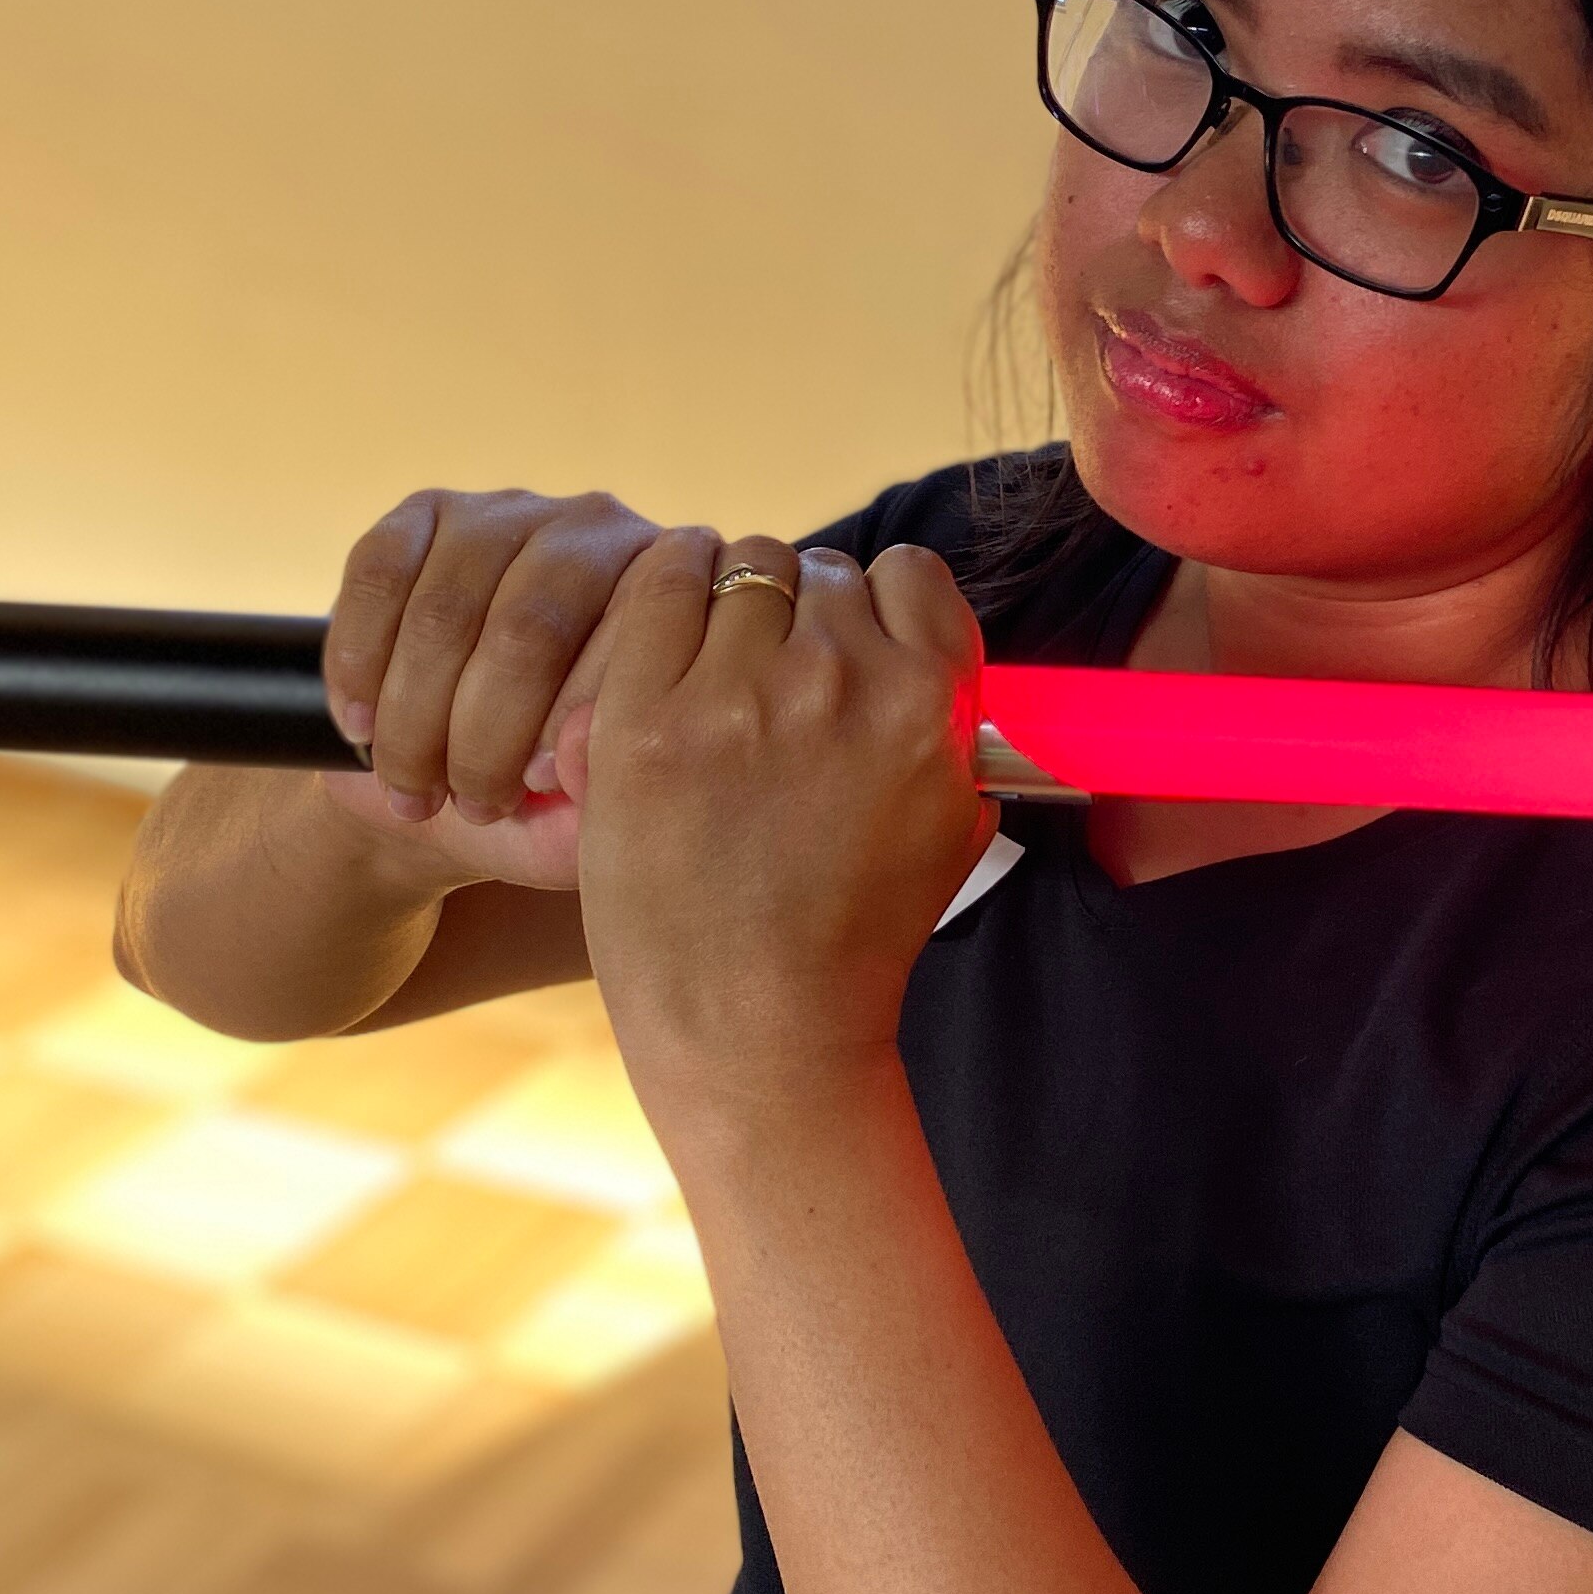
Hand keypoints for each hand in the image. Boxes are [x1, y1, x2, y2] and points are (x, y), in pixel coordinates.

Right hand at [319, 487, 678, 893]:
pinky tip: (362, 728)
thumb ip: (606, 794)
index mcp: (667, 597)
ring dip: (414, 719)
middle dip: (484, 736)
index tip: (535, 787)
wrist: (450, 780)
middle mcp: (598, 531)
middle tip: (471, 804)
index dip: (572, 721)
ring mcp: (508, 513)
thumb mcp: (590, 816)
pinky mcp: (422, 513)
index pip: (628, 642)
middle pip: (528, 629)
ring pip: (443, 611)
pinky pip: (378, 577)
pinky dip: (359, 666)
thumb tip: (577, 754)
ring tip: (415, 791)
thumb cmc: (544, 800)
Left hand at [566, 534, 995, 1139]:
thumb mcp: (952, 823)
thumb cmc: (854, 935)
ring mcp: (733, 694)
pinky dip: (663, 594)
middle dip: (797, 613)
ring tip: (714, 676)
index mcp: (925, 703)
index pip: (907, 572)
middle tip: (771, 681)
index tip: (852, 646)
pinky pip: (657, 587)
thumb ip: (950, 724)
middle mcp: (837, 680)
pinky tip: (663, 635)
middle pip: (815, 570)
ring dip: (729, 608)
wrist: (757, 1025)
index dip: (876, 604)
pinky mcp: (640, 717)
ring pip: (739, 568)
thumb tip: (922, 648)